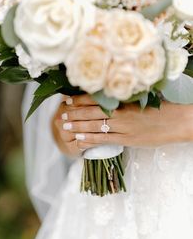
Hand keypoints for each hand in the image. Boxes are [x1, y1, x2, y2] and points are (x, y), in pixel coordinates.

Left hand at [52, 94, 192, 157]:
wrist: (177, 122)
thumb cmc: (160, 108)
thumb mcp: (140, 99)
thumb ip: (122, 100)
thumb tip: (105, 99)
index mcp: (123, 100)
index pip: (96, 99)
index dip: (80, 99)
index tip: (68, 99)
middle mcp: (121, 112)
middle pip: (92, 112)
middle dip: (75, 113)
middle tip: (61, 113)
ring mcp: (124, 127)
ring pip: (95, 126)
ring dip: (78, 126)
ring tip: (65, 126)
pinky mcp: (128, 140)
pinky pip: (104, 140)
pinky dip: (90, 139)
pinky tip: (79, 139)